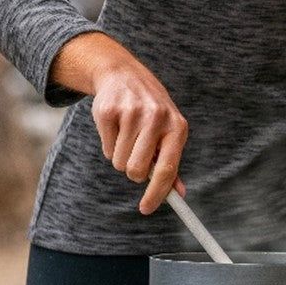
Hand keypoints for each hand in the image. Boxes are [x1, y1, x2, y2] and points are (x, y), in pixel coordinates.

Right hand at [51, 32, 187, 214]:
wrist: (124, 75)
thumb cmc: (152, 112)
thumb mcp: (169, 131)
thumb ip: (171, 162)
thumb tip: (178, 195)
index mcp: (178, 127)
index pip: (168, 169)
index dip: (157, 193)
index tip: (146, 209)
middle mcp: (157, 118)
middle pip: (137, 171)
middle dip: (134, 172)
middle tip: (135, 156)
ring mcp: (131, 113)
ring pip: (120, 162)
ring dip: (121, 157)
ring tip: (127, 136)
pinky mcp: (108, 111)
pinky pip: (106, 149)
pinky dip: (109, 145)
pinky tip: (116, 126)